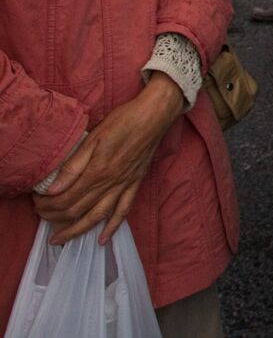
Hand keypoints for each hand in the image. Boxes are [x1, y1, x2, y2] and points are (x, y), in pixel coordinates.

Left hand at [33, 74, 183, 244]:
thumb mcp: (93, 138)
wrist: (154, 116)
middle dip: (56, 217)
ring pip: (98, 216)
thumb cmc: (122, 121)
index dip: (48, 205)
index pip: (66, 198)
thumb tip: (54, 189)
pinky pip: (124, 211)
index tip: (36, 203)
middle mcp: (111, 183)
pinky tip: (102, 239)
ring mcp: (124, 186)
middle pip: (78, 210)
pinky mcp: (135, 184)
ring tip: (63, 239)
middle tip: (41, 216)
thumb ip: (74, 165)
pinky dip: (112, 227)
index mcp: (97, 171)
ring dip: (78, 230)